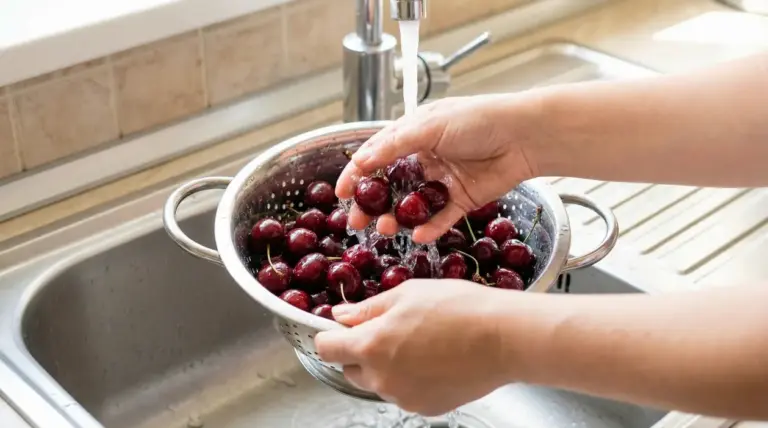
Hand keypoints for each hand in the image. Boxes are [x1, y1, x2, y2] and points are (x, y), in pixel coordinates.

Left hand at [314, 280, 520, 415]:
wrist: (504, 338)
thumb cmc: (459, 307)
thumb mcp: (407, 294)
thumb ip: (368, 309)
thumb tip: (341, 316)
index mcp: (371, 346)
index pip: (326, 348)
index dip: (330, 335)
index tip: (341, 328)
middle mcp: (382, 378)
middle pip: (352, 368)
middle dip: (361, 351)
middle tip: (390, 329)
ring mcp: (404, 397)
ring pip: (379, 382)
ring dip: (387, 366)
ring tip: (420, 342)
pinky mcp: (425, 408)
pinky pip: (404, 393)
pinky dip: (410, 379)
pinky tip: (434, 359)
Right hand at [336, 94, 544, 243]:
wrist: (523, 135)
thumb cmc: (479, 119)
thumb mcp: (430, 126)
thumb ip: (394, 145)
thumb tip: (361, 160)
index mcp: (414, 135)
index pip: (376, 156)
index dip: (356, 174)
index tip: (340, 193)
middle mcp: (425, 158)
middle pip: (391, 186)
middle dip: (372, 205)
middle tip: (357, 223)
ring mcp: (443, 181)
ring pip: (413, 205)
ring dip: (397, 218)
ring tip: (387, 228)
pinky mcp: (462, 199)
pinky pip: (441, 218)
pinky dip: (430, 228)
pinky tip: (419, 235)